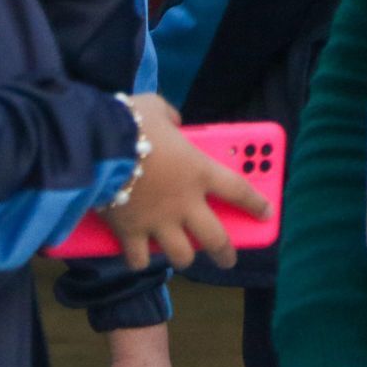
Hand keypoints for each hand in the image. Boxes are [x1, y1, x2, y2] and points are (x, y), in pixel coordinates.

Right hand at [102, 94, 270, 272]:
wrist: (98, 145)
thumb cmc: (133, 122)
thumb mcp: (157, 107)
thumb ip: (171, 116)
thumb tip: (174, 121)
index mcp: (199, 171)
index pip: (239, 191)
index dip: (256, 204)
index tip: (267, 214)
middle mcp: (185, 203)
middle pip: (215, 238)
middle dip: (226, 253)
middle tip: (229, 259)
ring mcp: (159, 222)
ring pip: (181, 255)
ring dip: (184, 257)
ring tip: (183, 256)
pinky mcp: (131, 233)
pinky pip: (139, 258)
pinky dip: (139, 258)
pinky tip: (139, 255)